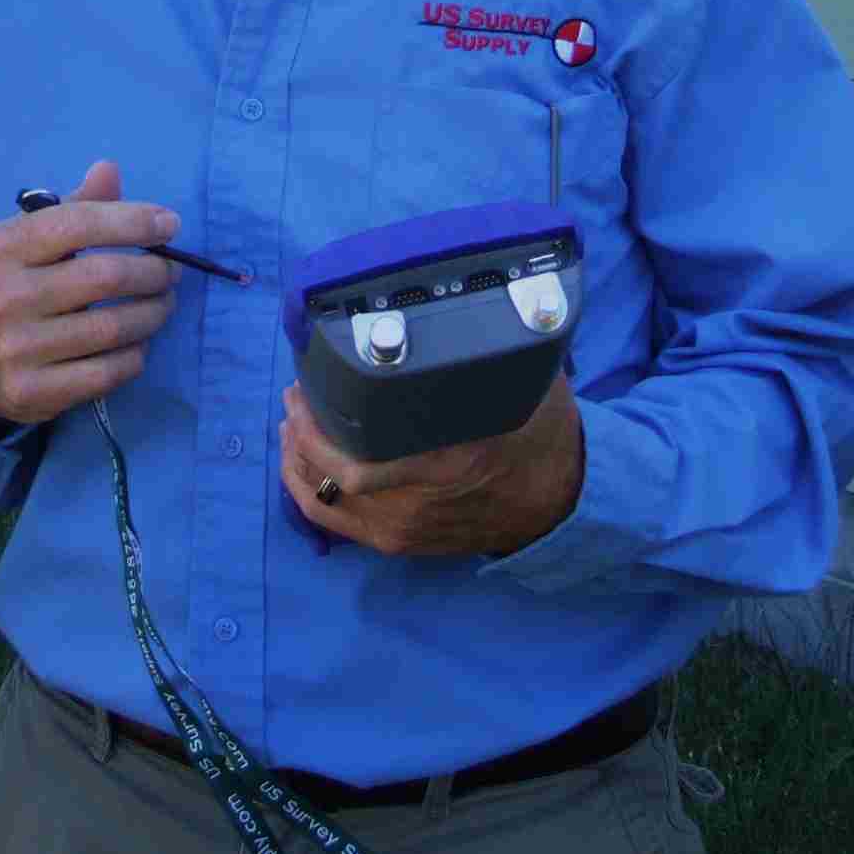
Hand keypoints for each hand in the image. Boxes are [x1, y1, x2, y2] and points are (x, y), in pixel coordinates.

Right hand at [0, 160, 179, 428]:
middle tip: (171, 271)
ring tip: (163, 303)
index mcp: (1, 248)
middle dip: (153, 271)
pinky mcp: (33, 392)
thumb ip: (71, 208)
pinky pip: (107, 372)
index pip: (78, 224)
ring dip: (153, 313)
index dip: (132, 221)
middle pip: (104, 277)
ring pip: (113, 328)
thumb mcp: (25, 242)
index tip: (170, 225)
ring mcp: (16, 349)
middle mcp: (5, 297)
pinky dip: (135, 355)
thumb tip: (110, 170)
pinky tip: (137, 343)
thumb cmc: (9, 287)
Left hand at [279, 371, 584, 557]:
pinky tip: (298, 458)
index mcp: (442, 465)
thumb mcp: (516, 386)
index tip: (304, 382)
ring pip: (320, 499)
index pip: (354, 461)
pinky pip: (332, 521)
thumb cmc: (536, 433)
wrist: (561, 502)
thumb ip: (475, 357)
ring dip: (296, 457)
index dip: (316, 422)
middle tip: (294, 394)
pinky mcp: (397, 542)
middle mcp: (413, 505)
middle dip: (300, 429)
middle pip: (326, 474)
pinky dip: (305, 487)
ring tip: (292, 421)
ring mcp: (401, 528)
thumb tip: (433, 311)